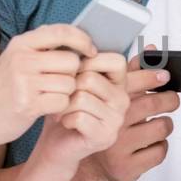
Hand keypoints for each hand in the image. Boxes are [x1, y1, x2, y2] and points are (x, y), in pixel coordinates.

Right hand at [0, 24, 94, 149]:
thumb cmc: (4, 89)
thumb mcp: (15, 59)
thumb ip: (40, 46)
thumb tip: (73, 33)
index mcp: (21, 44)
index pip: (62, 31)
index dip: (83, 39)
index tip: (91, 51)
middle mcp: (21, 59)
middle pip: (71, 61)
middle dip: (73, 74)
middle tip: (60, 84)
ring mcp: (24, 82)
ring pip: (69, 83)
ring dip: (66, 93)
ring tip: (50, 97)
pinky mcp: (28, 104)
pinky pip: (63, 101)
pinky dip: (60, 107)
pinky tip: (47, 108)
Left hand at [33, 51, 129, 168]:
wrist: (57, 143)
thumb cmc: (65, 110)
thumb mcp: (74, 81)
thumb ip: (82, 62)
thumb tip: (78, 37)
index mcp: (120, 84)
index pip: (115, 60)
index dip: (90, 62)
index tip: (77, 72)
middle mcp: (123, 101)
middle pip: (90, 78)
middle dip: (69, 86)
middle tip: (64, 97)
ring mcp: (116, 120)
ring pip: (82, 97)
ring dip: (64, 104)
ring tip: (62, 111)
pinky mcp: (105, 136)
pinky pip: (78, 117)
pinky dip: (64, 119)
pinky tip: (65, 123)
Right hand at [91, 47, 179, 180]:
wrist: (80, 160)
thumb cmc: (100, 121)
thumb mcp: (108, 94)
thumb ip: (131, 71)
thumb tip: (153, 49)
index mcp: (105, 100)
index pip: (134, 80)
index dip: (154, 76)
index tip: (166, 76)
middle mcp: (111, 122)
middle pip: (154, 103)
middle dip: (169, 100)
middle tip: (171, 99)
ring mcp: (118, 147)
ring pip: (162, 128)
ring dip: (164, 125)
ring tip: (156, 124)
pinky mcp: (126, 168)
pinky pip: (160, 152)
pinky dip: (160, 146)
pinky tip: (149, 143)